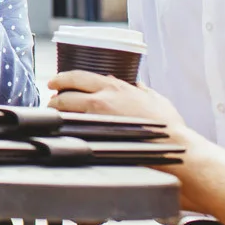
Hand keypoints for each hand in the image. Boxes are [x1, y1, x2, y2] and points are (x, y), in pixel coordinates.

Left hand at [47, 70, 186, 131]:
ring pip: (66, 109)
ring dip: (56, 111)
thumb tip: (138, 87)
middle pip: (67, 91)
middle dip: (54, 95)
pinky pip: (74, 128)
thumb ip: (143, 91)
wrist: (175, 148)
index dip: (64, 79)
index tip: (56, 82)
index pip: (80, 76)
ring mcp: (99, 117)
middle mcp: (103, 98)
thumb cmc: (168, 127)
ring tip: (52, 116)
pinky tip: (63, 132)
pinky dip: (66, 128)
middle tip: (49, 99)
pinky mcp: (98, 135)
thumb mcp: (156, 100)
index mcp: (116, 86)